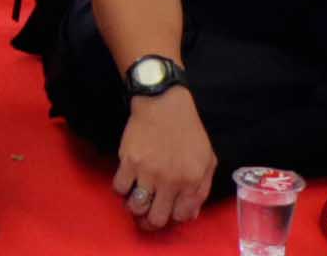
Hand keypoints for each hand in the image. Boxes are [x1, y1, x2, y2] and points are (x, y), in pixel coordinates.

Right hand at [111, 86, 218, 228]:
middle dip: (151, 221)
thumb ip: (202, 189)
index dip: (173, 216)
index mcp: (192, 181)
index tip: (167, 210)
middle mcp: (170, 181)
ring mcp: (148, 172)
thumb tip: (189, 213)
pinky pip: (119, 188)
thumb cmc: (188, 131)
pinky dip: (121, 189)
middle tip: (148, 213)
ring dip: (135, 207)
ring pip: (135, 208)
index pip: (180, 217)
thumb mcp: (207, 160)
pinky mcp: (128, 161)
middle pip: (156, 218)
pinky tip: (127, 181)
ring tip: (136, 198)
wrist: (164, 104)